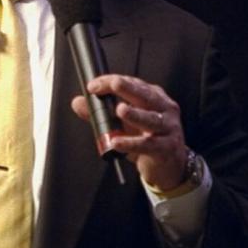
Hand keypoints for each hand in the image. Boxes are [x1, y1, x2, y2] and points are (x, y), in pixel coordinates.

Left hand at [70, 74, 187, 190]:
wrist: (170, 166)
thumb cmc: (148, 138)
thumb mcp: (124, 124)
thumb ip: (100, 113)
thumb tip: (78, 102)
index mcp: (154, 98)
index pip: (134, 83)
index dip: (114, 81)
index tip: (94, 84)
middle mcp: (164, 109)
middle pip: (146, 96)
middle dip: (128, 88)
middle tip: (112, 84)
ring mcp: (168, 128)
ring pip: (151, 119)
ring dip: (135, 114)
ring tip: (120, 110)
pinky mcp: (166, 148)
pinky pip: (148, 145)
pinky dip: (131, 143)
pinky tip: (116, 141)